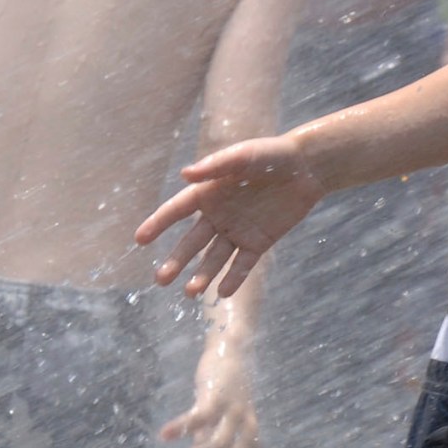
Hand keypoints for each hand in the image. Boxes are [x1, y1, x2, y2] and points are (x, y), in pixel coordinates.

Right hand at [137, 135, 325, 297]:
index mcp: (208, 192)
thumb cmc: (272, 155)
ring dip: (202, 275)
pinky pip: (243, 265)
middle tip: (160, 280)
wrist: (308, 168)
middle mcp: (218, 215)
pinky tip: (223, 292)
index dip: (158, 223)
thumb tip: (185, 175)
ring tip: (190, 292)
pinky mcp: (259, 242)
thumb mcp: (243, 156)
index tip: (140, 239)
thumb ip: (215, 166)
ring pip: (214, 258)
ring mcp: (238, 231)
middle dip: (176, 261)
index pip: (177, 210)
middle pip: (192, 242)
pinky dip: (234, 279)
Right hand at [160, 336, 258, 447]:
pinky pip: (200, 417)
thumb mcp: (220, 423)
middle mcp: (247, 429)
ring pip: (215, 447)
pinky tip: (164, 436)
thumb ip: (208, 443)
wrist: (233, 350)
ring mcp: (235, 412)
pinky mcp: (220, 395)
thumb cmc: (226, 392)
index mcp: (250, 441)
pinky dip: (182, 427)